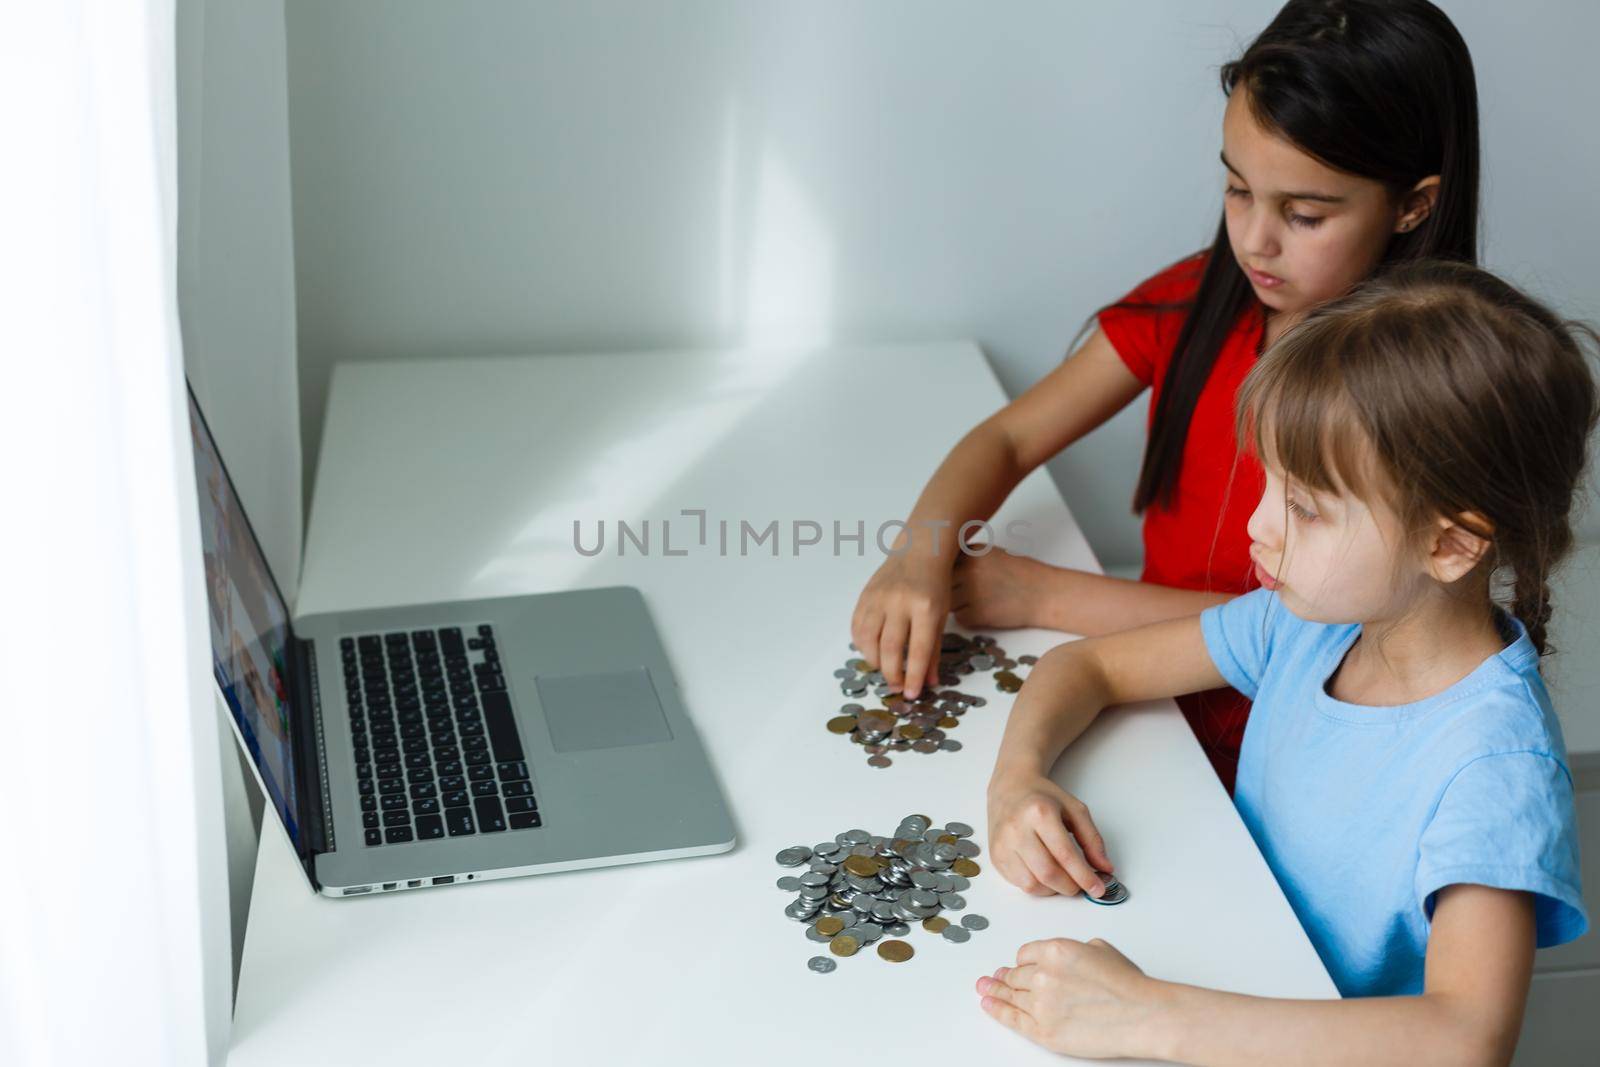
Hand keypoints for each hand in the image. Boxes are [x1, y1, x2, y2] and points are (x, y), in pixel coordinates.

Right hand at [850, 549, 951, 698]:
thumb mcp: (942, 616)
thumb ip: (934, 650)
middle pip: (890, 648)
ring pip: (868, 640)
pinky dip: (861, 645)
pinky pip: (856, 627)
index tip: (912, 695)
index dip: (914, 676)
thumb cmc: (935, 584)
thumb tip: (929, 683)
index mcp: (925, 607)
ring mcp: (879, 597)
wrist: (918, 550)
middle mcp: (899, 602)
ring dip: (875, 662)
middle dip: (892, 674)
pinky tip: (871, 652)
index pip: (918, 650)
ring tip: (885, 670)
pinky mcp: (865, 595)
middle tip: (897, 687)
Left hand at [950, 546, 1047, 629]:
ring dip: (958, 604)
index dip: (948, 572)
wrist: (1044, 594)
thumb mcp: (992, 554)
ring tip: (982, 600)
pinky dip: (969, 618)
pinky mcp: (976, 614)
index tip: (958, 576)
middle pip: (942, 583)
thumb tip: (938, 567)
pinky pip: (960, 618)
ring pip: (948, 602)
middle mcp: (969, 569)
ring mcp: (971, 591)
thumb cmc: (1020, 574)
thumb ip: (966, 558)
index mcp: (973, 551)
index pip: (943, 562)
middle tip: (974, 592)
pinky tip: (987, 611)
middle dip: (951, 589)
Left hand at [976, 938, 1165, 1059]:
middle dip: (1005, 977)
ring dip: (995, 991)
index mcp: (1055, 951)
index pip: (1026, 954)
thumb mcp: (1100, 949)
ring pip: (1011, 995)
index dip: (1023, 961)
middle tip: (993, 977)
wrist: (1142, 1015)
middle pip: (1015, 975)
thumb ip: (1074, 949)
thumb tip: (1065, 958)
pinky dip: (997, 1010)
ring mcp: (1041, 1004)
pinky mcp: (1043, 1031)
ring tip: (985, 988)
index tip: (1017, 965)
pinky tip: (988, 1005)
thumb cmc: (1128, 985)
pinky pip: (1011, 1018)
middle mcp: (1043, 975)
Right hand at [987, 774, 1112, 897]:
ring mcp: (1003, 844)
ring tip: (1063, 879)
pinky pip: (1019, 884)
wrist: (1010, 788)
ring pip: (1031, 884)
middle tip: (1081, 886)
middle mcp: (1017, 829)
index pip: (1065, 855)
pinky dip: (1037, 886)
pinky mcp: (995, 856)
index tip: (1098, 889)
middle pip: (1047, 873)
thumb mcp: (1075, 810)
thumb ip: (1092, 839)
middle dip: (1070, 887)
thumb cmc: (1043, 798)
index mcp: (1039, 812)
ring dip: (1053, 890)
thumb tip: (1105, 868)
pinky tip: (1045, 875)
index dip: (1084, 877)